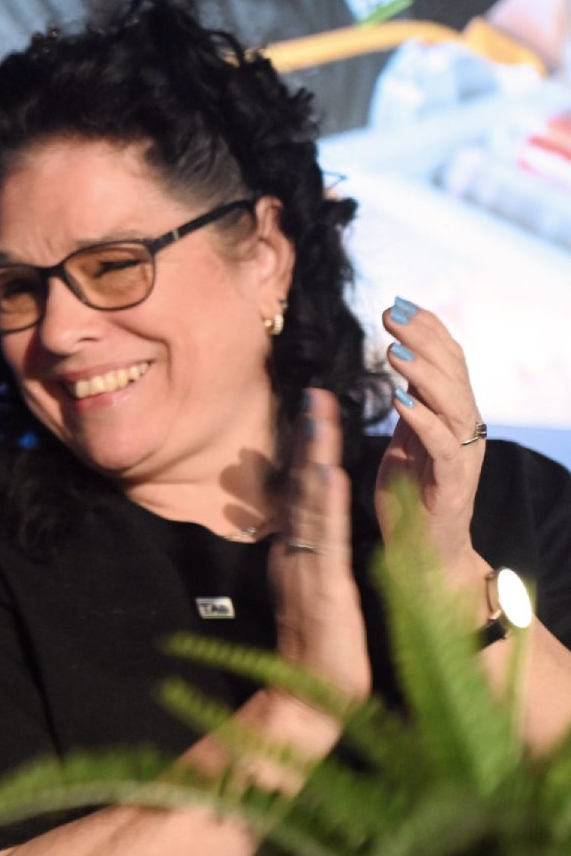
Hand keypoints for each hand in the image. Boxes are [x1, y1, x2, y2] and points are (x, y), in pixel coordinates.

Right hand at [270, 388, 369, 701]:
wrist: (309, 704)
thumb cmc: (319, 660)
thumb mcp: (314, 601)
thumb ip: (308, 566)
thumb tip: (303, 539)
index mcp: (297, 555)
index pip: (302, 494)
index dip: (308, 451)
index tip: (314, 412)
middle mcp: (296, 554)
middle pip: (301, 486)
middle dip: (310, 438)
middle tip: (315, 393)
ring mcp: (307, 568)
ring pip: (310, 502)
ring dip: (315, 455)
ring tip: (321, 416)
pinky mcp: (323, 587)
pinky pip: (324, 538)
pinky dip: (325, 504)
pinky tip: (329, 473)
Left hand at [375, 298, 486, 584]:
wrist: (423, 553)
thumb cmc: (410, 496)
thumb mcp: (404, 440)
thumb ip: (408, 406)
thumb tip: (399, 363)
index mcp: (453, 416)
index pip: (448, 361)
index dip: (428, 330)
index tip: (399, 302)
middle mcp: (466, 429)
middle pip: (453, 372)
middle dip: (422, 338)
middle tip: (391, 312)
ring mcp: (463, 455)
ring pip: (452, 403)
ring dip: (422, 372)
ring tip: (392, 349)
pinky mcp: (452, 483)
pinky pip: (442, 445)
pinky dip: (422, 419)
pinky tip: (399, 399)